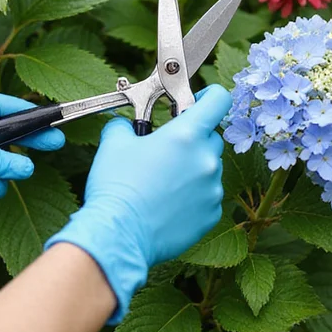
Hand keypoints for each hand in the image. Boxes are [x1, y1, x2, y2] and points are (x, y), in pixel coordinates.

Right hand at [46, 85, 230, 322]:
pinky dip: (193, 196)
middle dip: (192, 139)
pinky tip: (167, 202)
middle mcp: (206, 160)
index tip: (193, 102)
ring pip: (208, 169)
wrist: (119, 235)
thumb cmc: (116, 187)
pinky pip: (207, 196)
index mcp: (186, 135)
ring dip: (191, 169)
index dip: (208, 96)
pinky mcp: (210, 215)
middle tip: (166, 149)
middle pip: (211, 137)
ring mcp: (211, 190)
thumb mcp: (113, 144)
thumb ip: (125, 125)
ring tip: (162, 181)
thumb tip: (126, 125)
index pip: (218, 99)